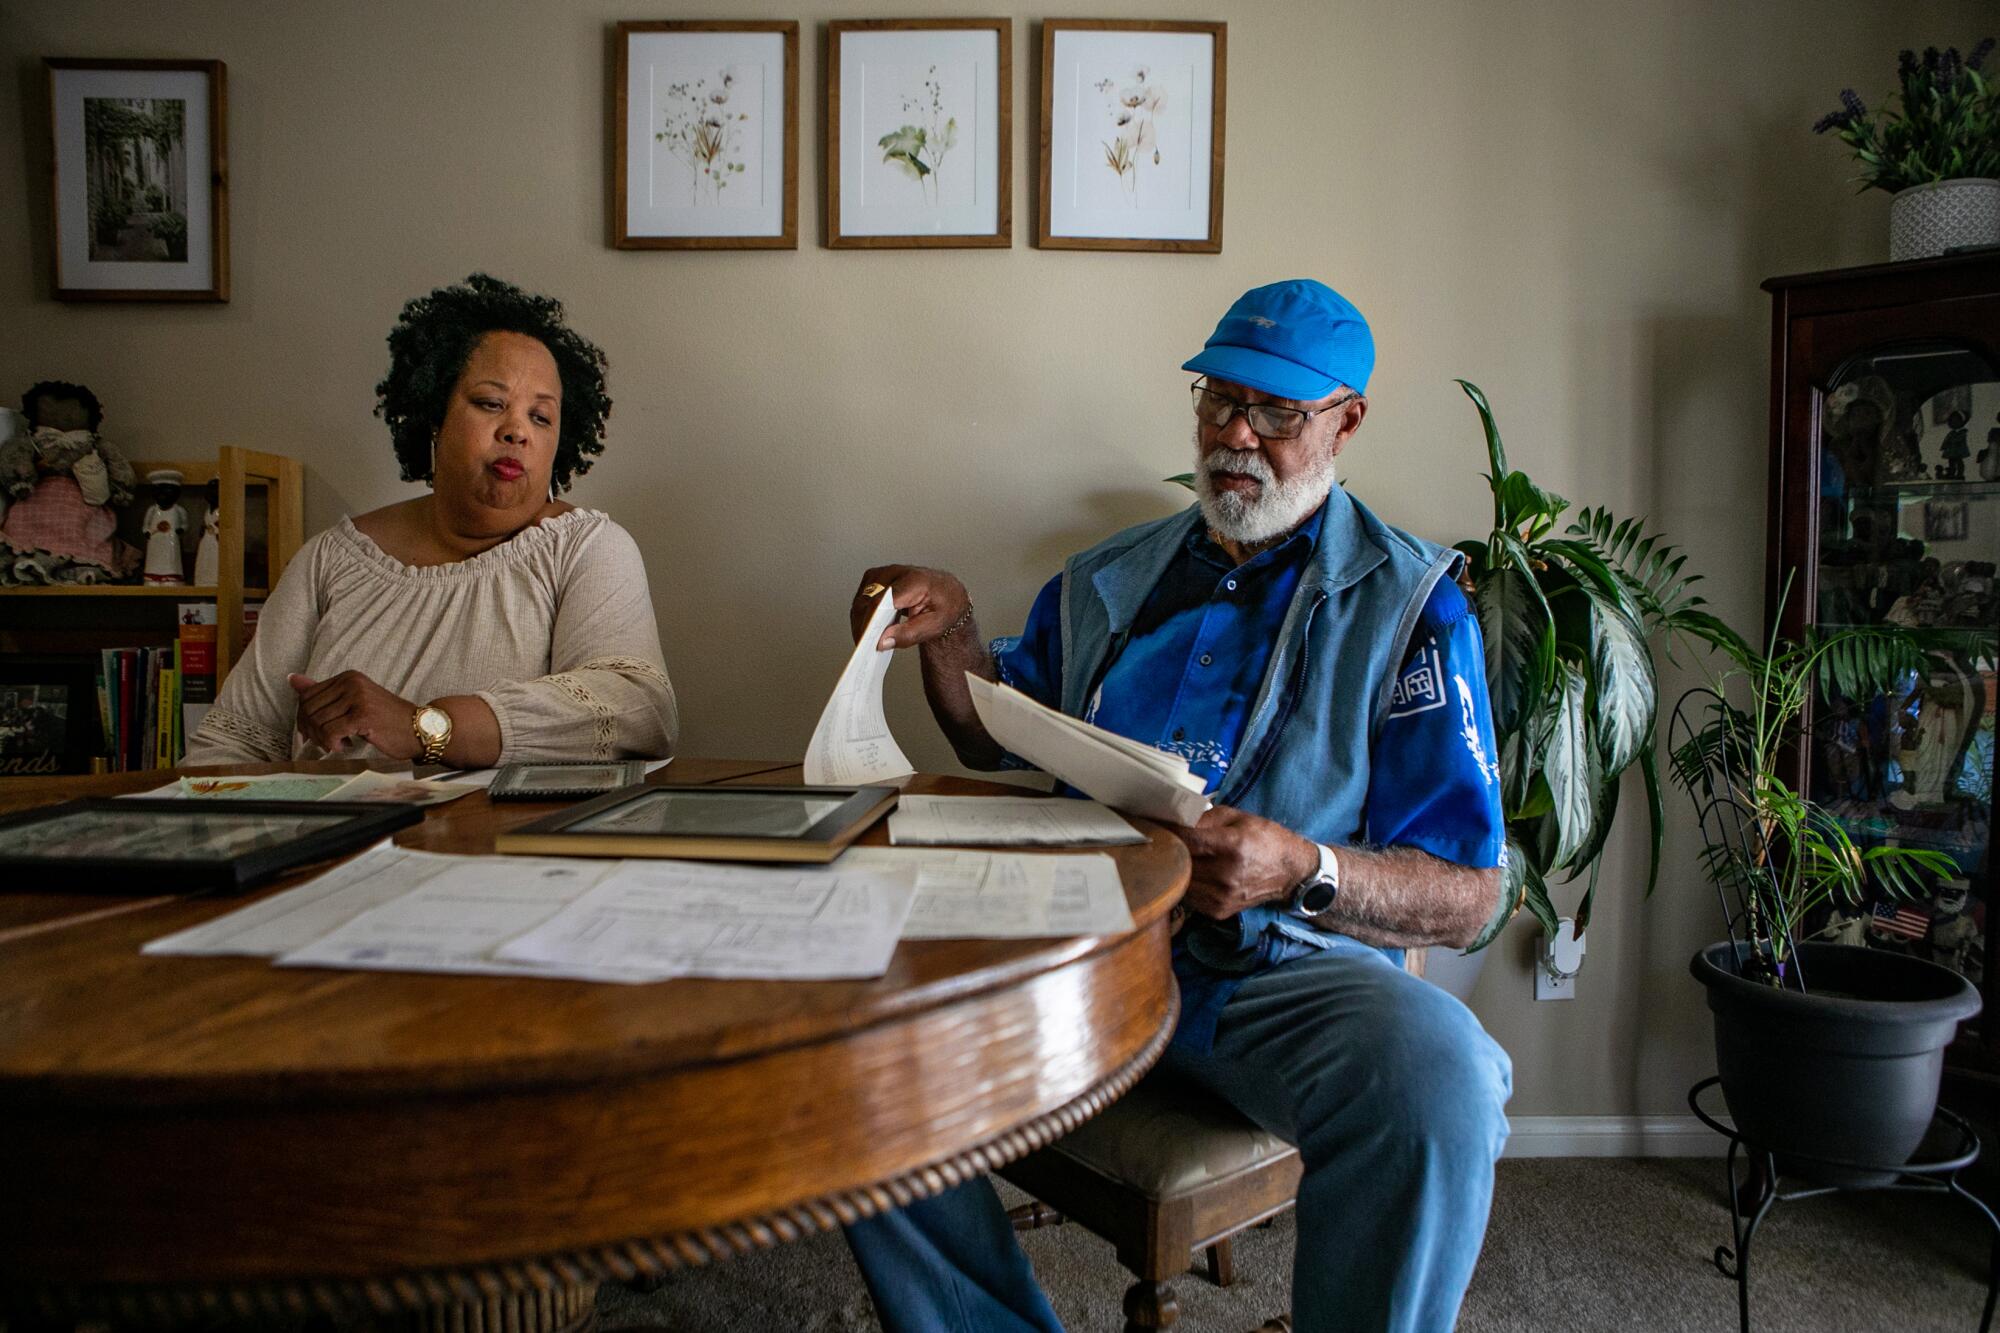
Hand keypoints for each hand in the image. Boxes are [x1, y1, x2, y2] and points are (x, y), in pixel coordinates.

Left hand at [288, 671, 420, 758]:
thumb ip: (324, 692)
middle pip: (309, 709)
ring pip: (318, 721)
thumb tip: (292, 679)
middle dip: (311, 730)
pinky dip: (332, 743)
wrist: (420, 730)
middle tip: (326, 741)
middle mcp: (351, 682)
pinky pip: (330, 732)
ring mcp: (358, 698)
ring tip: (338, 743)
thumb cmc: (387, 720)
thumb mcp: (354, 701)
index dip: (304, 718)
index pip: (307, 695)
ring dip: (323, 739)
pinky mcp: (363, 715)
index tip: (314, 732)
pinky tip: (345, 746)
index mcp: (348, 677)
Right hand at [850, 565, 971, 650]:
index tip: (866, 639)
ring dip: (862, 618)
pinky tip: (873, 625)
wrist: (949, 594)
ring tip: (871, 637)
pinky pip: (863, 595)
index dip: (870, 622)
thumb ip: (908, 635)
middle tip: (868, 645)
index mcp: (915, 581)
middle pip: (868, 599)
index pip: (882, 601)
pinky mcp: (879, 577)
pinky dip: (864, 611)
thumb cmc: (945, 606)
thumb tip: (882, 641)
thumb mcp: (934, 626)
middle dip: (864, 624)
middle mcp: (898, 572)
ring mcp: (886, 573)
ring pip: (862, 597)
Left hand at [1171, 805, 1319, 920]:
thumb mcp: (1238, 817)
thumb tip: (1175, 819)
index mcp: (1232, 846)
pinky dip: (1184, 883)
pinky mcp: (1218, 911)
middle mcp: (1225, 875)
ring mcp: (1221, 897)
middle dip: (1167, 847)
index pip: (1186, 838)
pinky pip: (1188, 896)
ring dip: (1173, 867)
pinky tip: (1189, 872)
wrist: (1290, 872)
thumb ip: (1205, 817)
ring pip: (1179, 881)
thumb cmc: (1265, 839)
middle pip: (1179, 861)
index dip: (1166, 829)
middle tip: (1157, 836)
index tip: (1153, 822)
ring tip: (1171, 854)